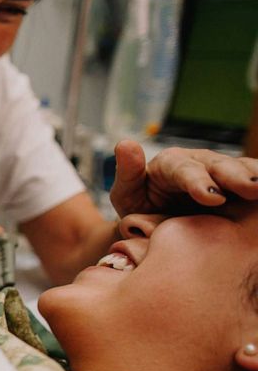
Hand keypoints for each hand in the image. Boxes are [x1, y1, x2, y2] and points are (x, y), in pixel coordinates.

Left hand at [111, 140, 257, 216]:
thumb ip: (127, 172)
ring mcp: (221, 174)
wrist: (155, 225)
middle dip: (236, 176)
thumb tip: (125, 144)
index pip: (185, 169)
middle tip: (253, 188)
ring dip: (255, 177)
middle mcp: (200, 163)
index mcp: (171, 164)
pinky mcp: (237, 187)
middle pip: (220, 166)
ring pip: (242, 171)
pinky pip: (253, 182)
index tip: (212, 196)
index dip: (199, 180)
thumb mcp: (127, 193)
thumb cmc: (140, 206)